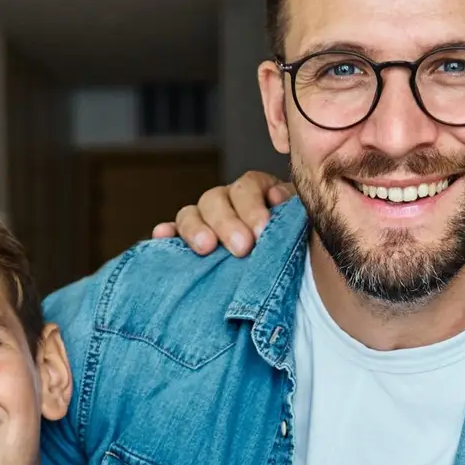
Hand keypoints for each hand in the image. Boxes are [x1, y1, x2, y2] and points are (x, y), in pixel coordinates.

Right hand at [151, 170, 293, 257]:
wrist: (299, 278)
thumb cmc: (301, 248)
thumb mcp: (302, 225)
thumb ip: (293, 211)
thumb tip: (278, 197)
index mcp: (259, 192)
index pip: (248, 186)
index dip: (252, 207)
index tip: (262, 232)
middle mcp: (230, 203)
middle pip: (216, 198)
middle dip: (227, 222)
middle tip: (242, 248)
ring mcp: (207, 222)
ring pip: (191, 213)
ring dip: (195, 228)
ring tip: (205, 247)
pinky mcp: (192, 243)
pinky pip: (173, 234)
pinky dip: (167, 234)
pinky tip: (162, 235)